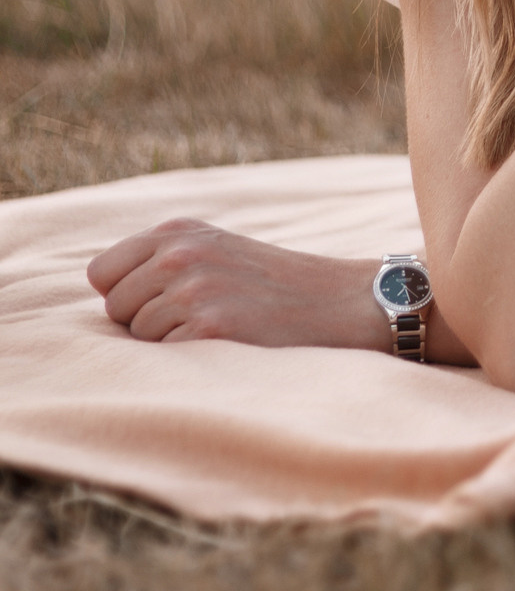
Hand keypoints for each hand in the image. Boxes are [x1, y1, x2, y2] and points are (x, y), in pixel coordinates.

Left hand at [88, 220, 383, 347]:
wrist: (336, 301)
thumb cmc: (269, 283)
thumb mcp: (213, 249)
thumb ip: (159, 259)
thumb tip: (101, 294)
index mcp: (176, 231)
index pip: (101, 274)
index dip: (124, 295)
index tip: (159, 302)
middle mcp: (180, 255)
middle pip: (115, 309)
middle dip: (145, 321)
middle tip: (198, 317)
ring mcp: (194, 291)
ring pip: (139, 337)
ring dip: (170, 343)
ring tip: (219, 328)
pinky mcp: (211, 328)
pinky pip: (166, 358)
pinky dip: (192, 360)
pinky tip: (227, 345)